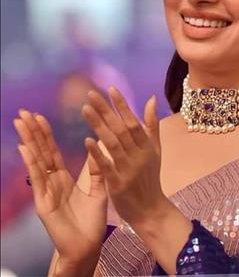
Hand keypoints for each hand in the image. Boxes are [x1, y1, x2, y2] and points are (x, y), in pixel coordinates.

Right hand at [14, 111, 106, 262]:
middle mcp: (51, 182)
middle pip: (41, 152)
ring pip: (36, 161)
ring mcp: (46, 192)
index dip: (46, 134)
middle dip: (33, 132)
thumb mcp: (98, 188)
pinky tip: (26, 148)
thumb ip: (97, 168)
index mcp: (63, 178)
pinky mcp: (44, 204)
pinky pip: (38, 181)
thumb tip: (99, 145)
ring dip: (29, 141)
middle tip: (23, 113)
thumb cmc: (92, 220)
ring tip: (21, 122)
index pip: (51, 151)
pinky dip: (32, 163)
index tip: (40, 116)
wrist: (89, 245)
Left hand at [81, 87, 166, 227]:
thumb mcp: (156, 150)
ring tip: (85, 109)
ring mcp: (128, 169)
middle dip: (106, 111)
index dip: (122, 105)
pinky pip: (106, 166)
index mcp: (147, 146)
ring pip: (113, 143)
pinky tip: (86, 140)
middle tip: (90, 94)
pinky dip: (97, 153)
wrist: (150, 210)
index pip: (133, 121)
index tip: (110, 88)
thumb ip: (152, 125)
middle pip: (121, 129)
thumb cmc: (151, 178)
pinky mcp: (117, 183)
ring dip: (98, 125)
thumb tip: (151, 99)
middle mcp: (139, 154)